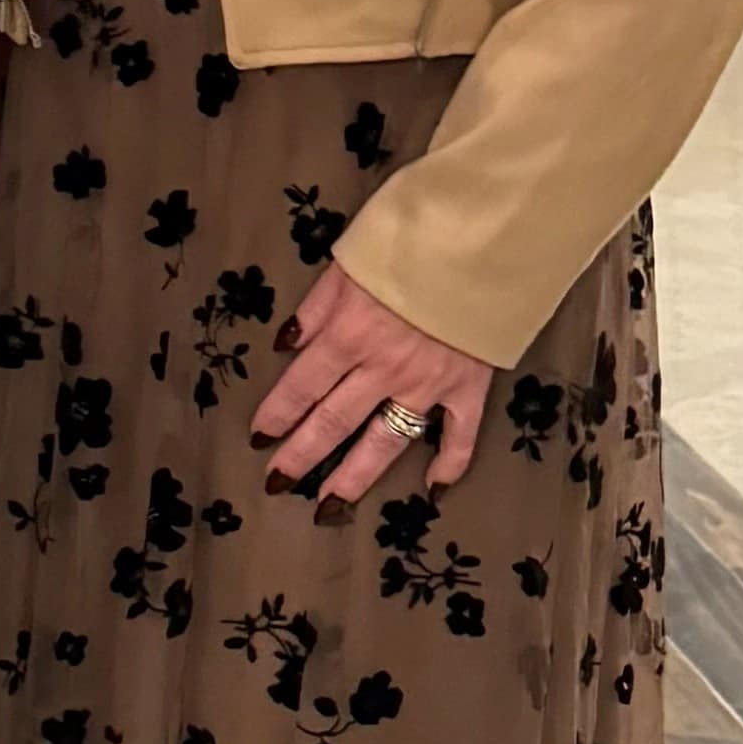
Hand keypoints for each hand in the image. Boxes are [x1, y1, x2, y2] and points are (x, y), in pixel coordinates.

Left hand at [255, 258, 495, 507]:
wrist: (484, 237)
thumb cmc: (410, 239)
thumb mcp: (348, 261)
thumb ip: (316, 307)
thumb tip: (286, 344)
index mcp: (349, 334)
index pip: (303, 385)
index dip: (278, 414)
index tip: (258, 438)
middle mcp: (384, 368)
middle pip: (335, 421)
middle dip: (303, 455)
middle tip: (278, 483)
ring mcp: (429, 383)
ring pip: (386, 441)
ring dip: (356, 476)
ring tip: (329, 506)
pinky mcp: (470, 387)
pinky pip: (460, 435)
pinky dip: (450, 464)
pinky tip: (433, 490)